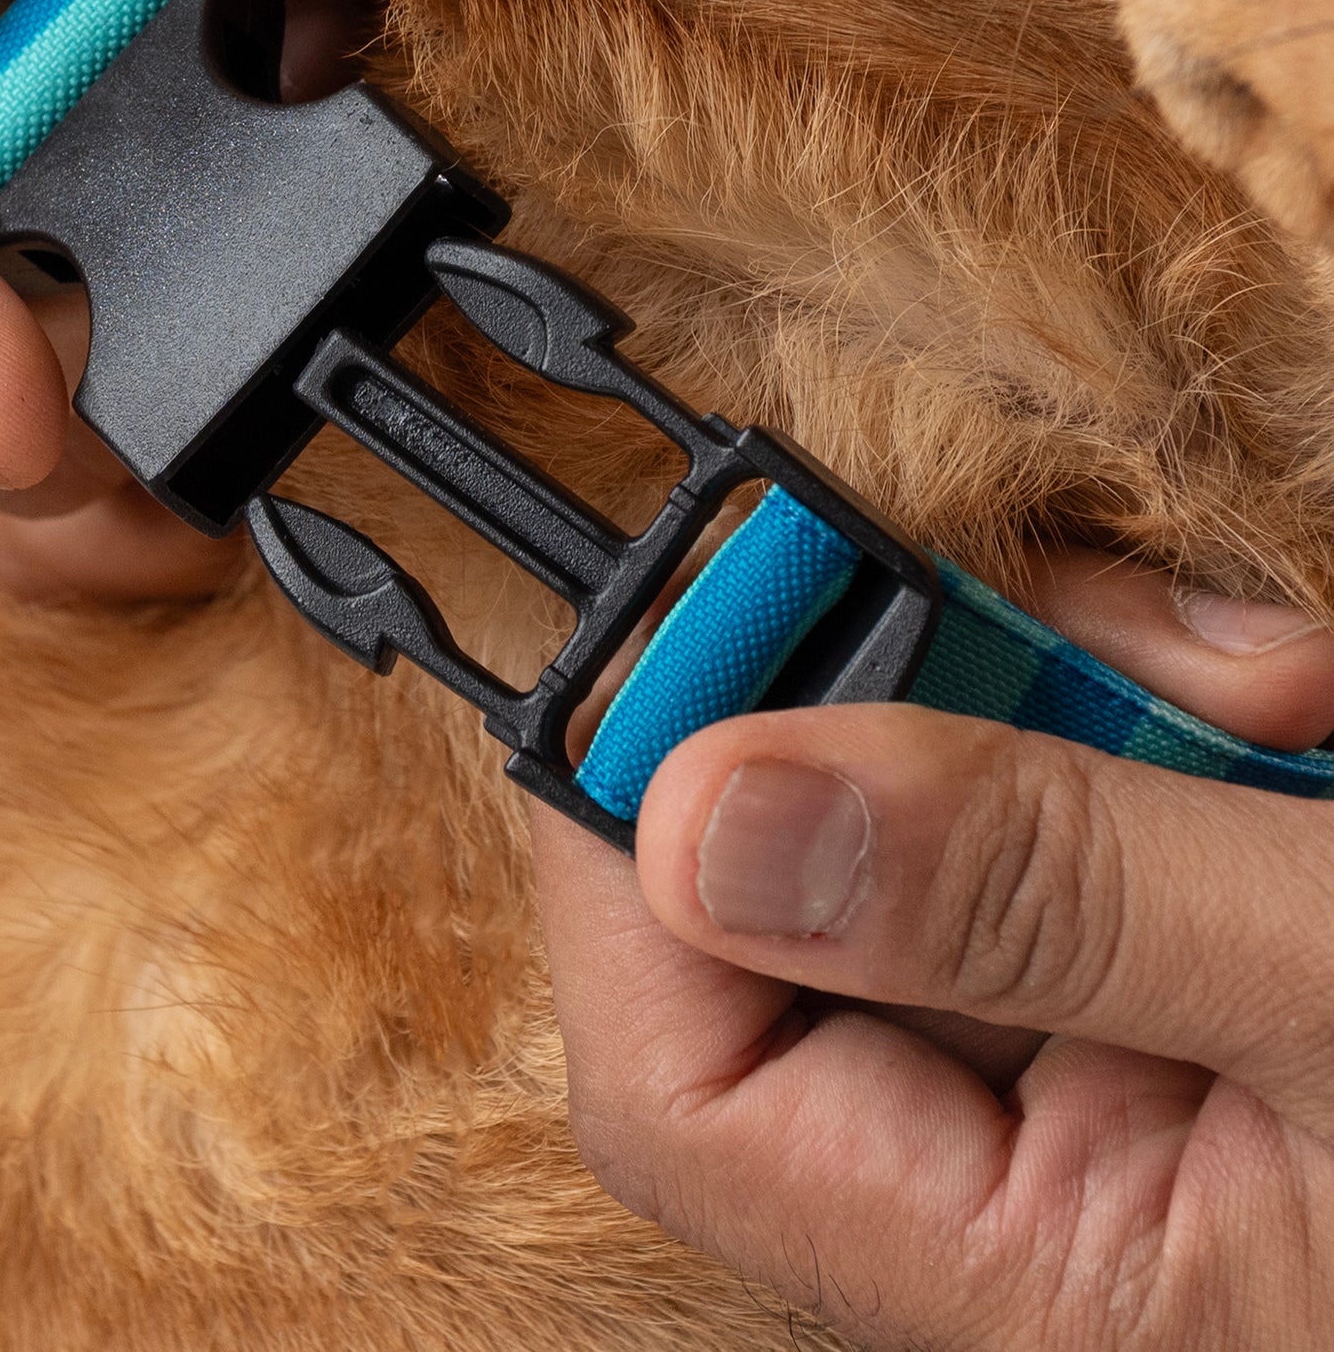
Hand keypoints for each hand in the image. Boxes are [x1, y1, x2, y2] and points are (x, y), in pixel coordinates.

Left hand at [535, 549, 1333, 1347]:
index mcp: (1043, 1274)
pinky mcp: (1173, 979)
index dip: (627, 845)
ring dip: (1082, 690)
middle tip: (1063, 619)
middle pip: (806, 898)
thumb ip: (1036, 899)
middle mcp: (1036, 1184)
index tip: (683, 635)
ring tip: (1267, 689)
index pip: (679, 1083)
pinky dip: (1163, 722)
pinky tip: (1293, 711)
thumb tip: (701, 818)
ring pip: (946, 820)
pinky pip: (1077, 813)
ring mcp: (1102, 1072)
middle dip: (911, 704)